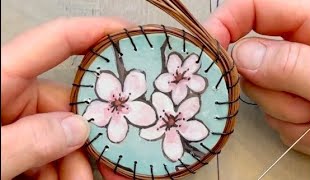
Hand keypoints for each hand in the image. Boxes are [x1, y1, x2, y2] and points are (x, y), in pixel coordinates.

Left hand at [1, 17, 129, 179]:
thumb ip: (25, 142)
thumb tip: (77, 129)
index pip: (56, 41)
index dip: (95, 31)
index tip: (128, 36)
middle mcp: (12, 97)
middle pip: (70, 104)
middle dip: (94, 134)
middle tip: (117, 158)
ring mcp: (18, 123)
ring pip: (66, 137)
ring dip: (80, 164)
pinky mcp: (20, 146)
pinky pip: (53, 155)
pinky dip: (67, 172)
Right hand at [204, 0, 309, 155]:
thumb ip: (293, 65)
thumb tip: (240, 55)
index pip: (253, 7)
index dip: (225, 23)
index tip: (208, 50)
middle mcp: (301, 47)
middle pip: (251, 60)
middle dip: (271, 89)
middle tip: (307, 103)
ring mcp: (295, 78)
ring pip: (262, 95)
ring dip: (290, 114)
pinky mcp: (296, 103)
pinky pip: (276, 118)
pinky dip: (298, 129)